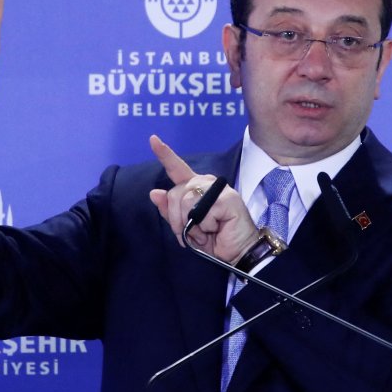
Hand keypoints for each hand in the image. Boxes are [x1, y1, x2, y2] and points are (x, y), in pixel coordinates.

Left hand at [148, 135, 258, 263]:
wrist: (238, 252)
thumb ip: (170, 211)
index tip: (153, 139)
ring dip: (192, 225)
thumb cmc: (214, 239)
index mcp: (196, 187)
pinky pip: (203, 213)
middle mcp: (206, 183)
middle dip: (177, 220)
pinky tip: (217, 228)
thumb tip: (154, 193)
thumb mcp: (186, 227)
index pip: (177, 169)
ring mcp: (218, 189)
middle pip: (175, 193)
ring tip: (207, 232)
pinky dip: (206, 227)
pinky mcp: (228, 198)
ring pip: (186, 202)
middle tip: (192, 234)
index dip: (164, 154)